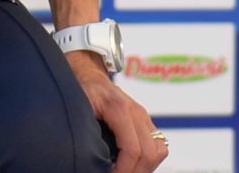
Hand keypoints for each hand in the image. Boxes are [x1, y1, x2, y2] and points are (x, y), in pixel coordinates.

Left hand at [65, 52, 167, 171]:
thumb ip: (88, 133)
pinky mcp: (146, 122)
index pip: (133, 150)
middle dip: (135, 172)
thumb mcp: (79, 110)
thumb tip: (91, 158)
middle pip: (149, 153)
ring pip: (159, 150)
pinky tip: (131, 164)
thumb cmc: (82, 91)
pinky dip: (149, 159)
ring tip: (125, 171)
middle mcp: (137, 112)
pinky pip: (158, 145)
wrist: (89, 75)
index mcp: (120, 109)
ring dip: (145, 167)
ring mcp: (143, 116)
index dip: (123, 171)